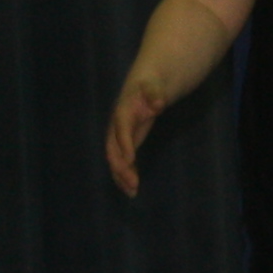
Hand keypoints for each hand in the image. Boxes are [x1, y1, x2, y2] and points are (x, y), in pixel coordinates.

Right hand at [105, 78, 167, 196]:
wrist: (146, 80)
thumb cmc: (151, 81)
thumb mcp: (154, 83)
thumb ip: (155, 93)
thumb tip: (158, 104)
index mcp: (124, 109)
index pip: (122, 127)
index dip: (124, 143)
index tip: (131, 160)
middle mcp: (118, 124)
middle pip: (114, 147)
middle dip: (120, 166)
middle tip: (133, 184)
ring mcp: (120, 133)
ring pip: (116, 157)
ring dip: (121, 174)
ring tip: (132, 192)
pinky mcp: (127, 140)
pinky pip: (123, 159)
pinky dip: (125, 173)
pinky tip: (131, 188)